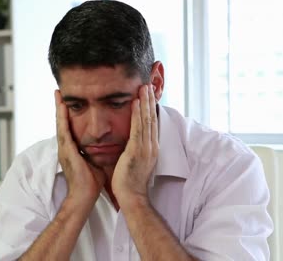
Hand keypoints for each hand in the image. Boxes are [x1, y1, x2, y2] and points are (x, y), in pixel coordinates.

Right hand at [54, 90, 105, 201]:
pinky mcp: (66, 152)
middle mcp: (66, 147)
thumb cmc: (91, 182)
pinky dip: (62, 119)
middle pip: (62, 123)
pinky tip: (62, 108)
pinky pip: (63, 132)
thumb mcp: (94, 161)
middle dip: (60, 107)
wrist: (84, 196)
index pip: (69, 127)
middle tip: (58, 92)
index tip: (68, 101)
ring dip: (59, 109)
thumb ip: (96, 152)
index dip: (68, 114)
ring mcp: (64, 149)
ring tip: (57, 95)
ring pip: (60, 124)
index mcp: (72, 149)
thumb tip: (107, 144)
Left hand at [111, 85, 158, 204]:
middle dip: (150, 101)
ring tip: (143, 87)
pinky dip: (138, 114)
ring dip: (145, 102)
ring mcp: (145, 148)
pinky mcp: (137, 150)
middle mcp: (151, 146)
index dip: (150, 109)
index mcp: (151, 148)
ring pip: (146, 120)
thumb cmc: (130, 182)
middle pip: (151, 119)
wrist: (132, 197)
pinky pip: (138, 128)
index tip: (148, 96)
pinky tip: (136, 102)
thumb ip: (134, 150)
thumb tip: (131, 141)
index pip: (152, 125)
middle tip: (147, 85)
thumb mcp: (135, 162)